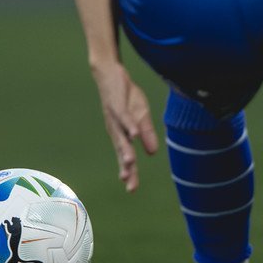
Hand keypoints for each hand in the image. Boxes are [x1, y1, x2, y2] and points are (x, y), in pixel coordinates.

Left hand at [91, 59, 158, 190]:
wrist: (110, 74)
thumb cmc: (125, 96)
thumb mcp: (140, 115)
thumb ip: (146, 134)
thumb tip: (152, 153)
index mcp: (122, 134)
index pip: (126, 157)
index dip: (129, 172)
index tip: (131, 189)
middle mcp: (116, 130)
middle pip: (122, 151)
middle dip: (126, 168)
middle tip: (129, 184)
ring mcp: (115, 118)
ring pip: (121, 137)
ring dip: (126, 150)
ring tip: (130, 163)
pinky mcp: (118, 104)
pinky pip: (124, 117)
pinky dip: (129, 126)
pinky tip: (134, 134)